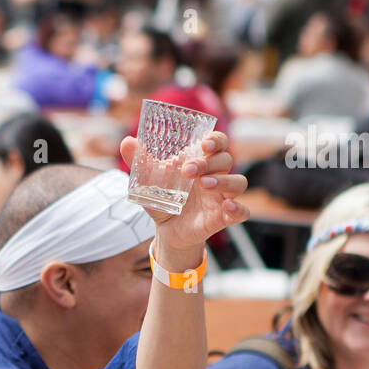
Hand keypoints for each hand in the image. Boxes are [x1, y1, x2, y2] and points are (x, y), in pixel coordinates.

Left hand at [121, 130, 247, 258]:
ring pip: (238, 182)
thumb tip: (127, 142)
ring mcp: (222, 196)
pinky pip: (242, 211)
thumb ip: (139, 161)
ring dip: (223, 181)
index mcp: (202, 161)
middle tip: (188, 170)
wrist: (166, 229)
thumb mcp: (148, 180)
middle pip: (225, 160)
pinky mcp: (224, 217)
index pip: (218, 143)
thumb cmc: (164, 198)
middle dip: (208, 162)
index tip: (204, 143)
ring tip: (204, 184)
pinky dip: (238, 208)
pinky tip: (227, 207)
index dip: (216, 140)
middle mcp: (217, 175)